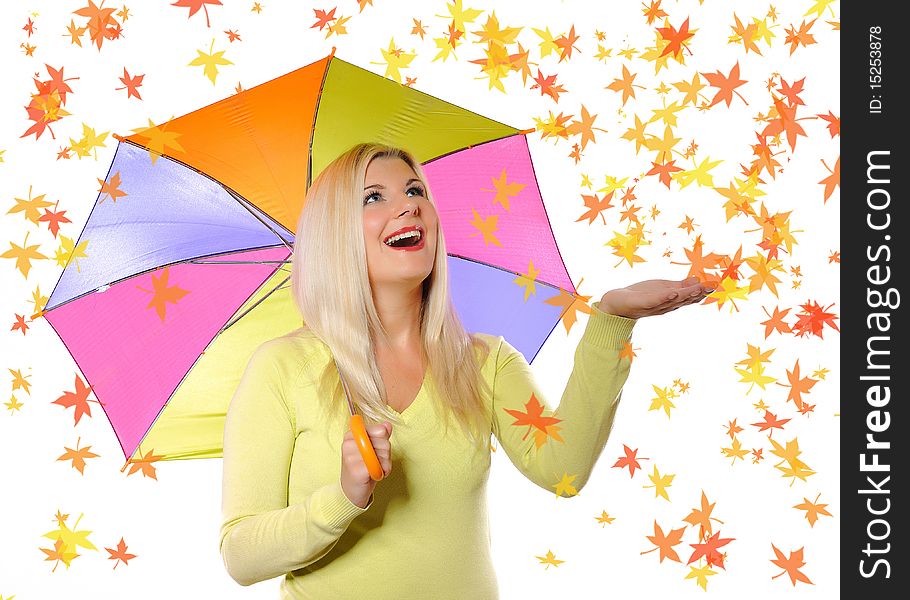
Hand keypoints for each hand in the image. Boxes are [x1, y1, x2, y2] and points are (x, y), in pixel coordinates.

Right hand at [340, 421, 392, 508]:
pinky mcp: (356, 470)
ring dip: (385, 463)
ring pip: (383, 453)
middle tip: (375, 461)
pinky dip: (382, 472)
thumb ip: (380, 435)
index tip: (375, 448)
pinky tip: (375, 474)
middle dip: (385, 453)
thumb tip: (387, 425)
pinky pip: (379, 466)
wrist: (351, 491)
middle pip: (384, 442)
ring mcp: (350, 457)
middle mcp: (348, 443)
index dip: (383, 440)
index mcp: (351, 435)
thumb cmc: (361, 467)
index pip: (379, 430)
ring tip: (374, 468)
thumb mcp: (371, 448)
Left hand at [596, 276, 711, 318]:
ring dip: (686, 294)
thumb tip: (699, 281)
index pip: (689, 296)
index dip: (702, 292)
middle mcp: (666, 305)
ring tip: (699, 288)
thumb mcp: (663, 288)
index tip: (716, 286)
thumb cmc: (641, 295)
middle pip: (685, 299)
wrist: (617, 304)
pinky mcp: (643, 303)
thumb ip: (680, 286)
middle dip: (699, 293)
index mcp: (671, 300)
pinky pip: (655, 300)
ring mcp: (655, 305)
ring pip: (673, 300)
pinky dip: (664, 297)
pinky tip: (673, 292)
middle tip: (713, 287)